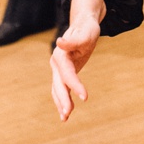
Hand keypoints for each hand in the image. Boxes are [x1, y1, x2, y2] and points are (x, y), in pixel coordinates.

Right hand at [50, 0, 106, 120]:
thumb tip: (60, 43)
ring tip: (65, 118)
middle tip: (68, 114)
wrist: (83, 25)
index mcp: (61, 54)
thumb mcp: (85, 33)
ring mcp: (58, 69)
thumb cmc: (87, 28)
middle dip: (63, 99)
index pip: (67, 74)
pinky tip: (65, 114)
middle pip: (59, 84)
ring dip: (60, 103)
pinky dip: (62, 101)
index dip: (75, 85)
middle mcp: (56, 63)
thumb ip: (74, 40)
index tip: (85, 97)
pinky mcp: (64, 73)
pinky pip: (61, 89)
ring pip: (57, 89)